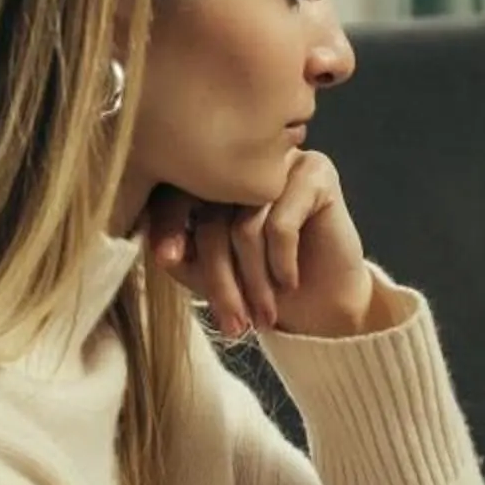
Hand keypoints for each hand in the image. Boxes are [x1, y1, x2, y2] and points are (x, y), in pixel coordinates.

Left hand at [140, 150, 376, 337]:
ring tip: (263, 313)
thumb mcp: (210, 273)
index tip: (167, 258)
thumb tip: (160, 251)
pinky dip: (281, 264)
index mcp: (211, 173)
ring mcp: (281, 162)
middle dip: (219, 277)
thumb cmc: (264, 285)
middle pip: (212, 215)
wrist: (325, 302)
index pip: (176, 192)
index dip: (167, 225)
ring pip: (246, 226)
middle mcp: (244, 162)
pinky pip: (281, 225)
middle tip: (232, 322)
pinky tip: (290, 282)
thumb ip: (182, 255)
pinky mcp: (316, 172)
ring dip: (254, 281)